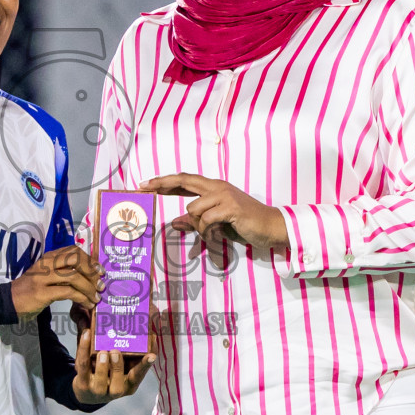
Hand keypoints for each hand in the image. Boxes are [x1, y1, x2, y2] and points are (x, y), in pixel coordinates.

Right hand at [10, 246, 99, 320]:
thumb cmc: (32, 288)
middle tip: (100, 285)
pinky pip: (68, 292)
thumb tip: (89, 273)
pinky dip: (81, 298)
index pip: (74, 250)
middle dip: (92, 271)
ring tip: (96, 298)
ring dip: (89, 288)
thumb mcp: (46, 274)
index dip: (90, 260)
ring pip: (74, 276)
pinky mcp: (41, 292)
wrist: (10, 301)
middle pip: (76, 259)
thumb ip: (63, 270)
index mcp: (49, 257)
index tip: (100, 271)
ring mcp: (42, 277)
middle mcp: (46, 263)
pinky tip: (86, 304)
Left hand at [71, 304, 155, 403]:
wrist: (88, 392)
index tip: (151, 355)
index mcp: (129, 384)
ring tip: (103, 352)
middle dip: (117, 367)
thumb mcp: (123, 366)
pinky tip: (86, 334)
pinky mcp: (83, 383)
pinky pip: (83, 366)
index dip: (145, 366)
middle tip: (116, 352)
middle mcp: (115, 390)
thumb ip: (133, 352)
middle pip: (118, 383)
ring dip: (101, 365)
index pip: (138, 375)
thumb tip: (146, 328)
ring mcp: (98, 390)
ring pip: (100, 379)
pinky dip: (84, 349)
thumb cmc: (111, 373)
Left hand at [141, 174, 289, 247]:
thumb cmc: (243, 224)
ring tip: (213, 233)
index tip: (144, 184)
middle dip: (162, 184)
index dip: (164, 181)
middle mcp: (217, 187)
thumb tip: (174, 224)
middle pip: (184, 180)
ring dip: (198, 226)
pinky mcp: (230, 207)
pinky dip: (208, 232)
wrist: (270, 226)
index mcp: (213, 188)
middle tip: (143, 187)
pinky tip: (218, 235)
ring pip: (193, 209)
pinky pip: (206, 220)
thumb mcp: (215, 223)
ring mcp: (224, 195)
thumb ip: (195, 221)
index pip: (184, 180)